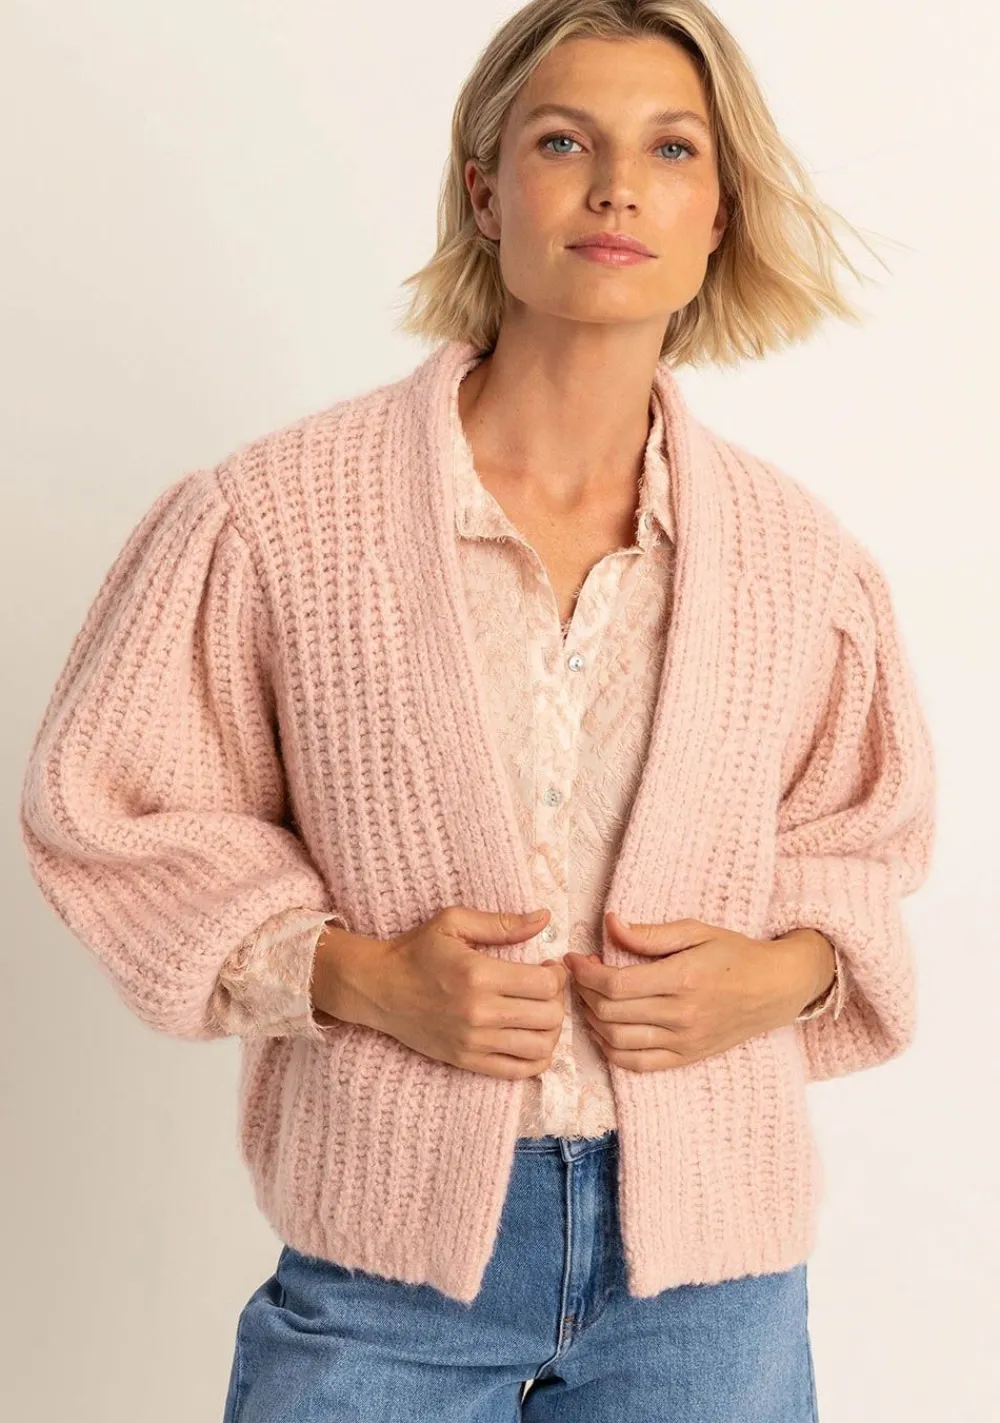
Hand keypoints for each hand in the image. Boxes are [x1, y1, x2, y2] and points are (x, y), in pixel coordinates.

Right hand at [317, 905, 567, 1078]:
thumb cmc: (416, 951)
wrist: (378, 988)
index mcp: (479, 974)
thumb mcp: (454, 922)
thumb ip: (502, 923)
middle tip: (547, 990)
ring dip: (551, 1030)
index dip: (558, 975)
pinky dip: (537, 1059)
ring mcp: (473, 1041)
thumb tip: (544, 918)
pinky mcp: (466, 1061)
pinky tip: (531, 1039)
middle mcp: (479, 1012)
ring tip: (541, 1014)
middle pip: (548, 1016)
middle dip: (558, 1001)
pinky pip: (518, 1071)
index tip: (550, 968)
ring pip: (540, 1047)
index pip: (545, 985)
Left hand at [564, 912, 818, 1071]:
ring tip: (589, 998)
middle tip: (579, 975)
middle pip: (610, 1012)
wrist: (776, 988)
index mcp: (682, 979)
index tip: (574, 959)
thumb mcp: (695, 930)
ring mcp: (683, 1041)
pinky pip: (636, 1063)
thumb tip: (609, 923)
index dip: (585, 973)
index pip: (615, 984)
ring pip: (617, 1040)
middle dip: (583, 992)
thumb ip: (649, 933)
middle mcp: (681, 1015)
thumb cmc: (735, 953)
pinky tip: (605, 1029)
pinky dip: (611, 1049)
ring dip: (592, 1020)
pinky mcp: (685, 1057)